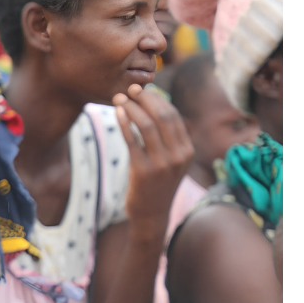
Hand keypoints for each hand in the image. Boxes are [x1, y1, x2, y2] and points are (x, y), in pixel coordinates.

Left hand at [113, 84, 193, 231]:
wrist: (152, 214)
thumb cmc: (157, 184)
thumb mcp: (170, 161)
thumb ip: (168, 140)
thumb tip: (153, 107)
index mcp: (187, 150)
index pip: (173, 116)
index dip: (157, 99)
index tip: (142, 89)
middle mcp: (178, 155)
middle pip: (162, 116)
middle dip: (145, 98)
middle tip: (130, 89)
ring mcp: (162, 164)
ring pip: (146, 125)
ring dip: (131, 107)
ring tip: (119, 98)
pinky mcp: (144, 171)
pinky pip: (132, 140)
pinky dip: (124, 122)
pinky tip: (116, 112)